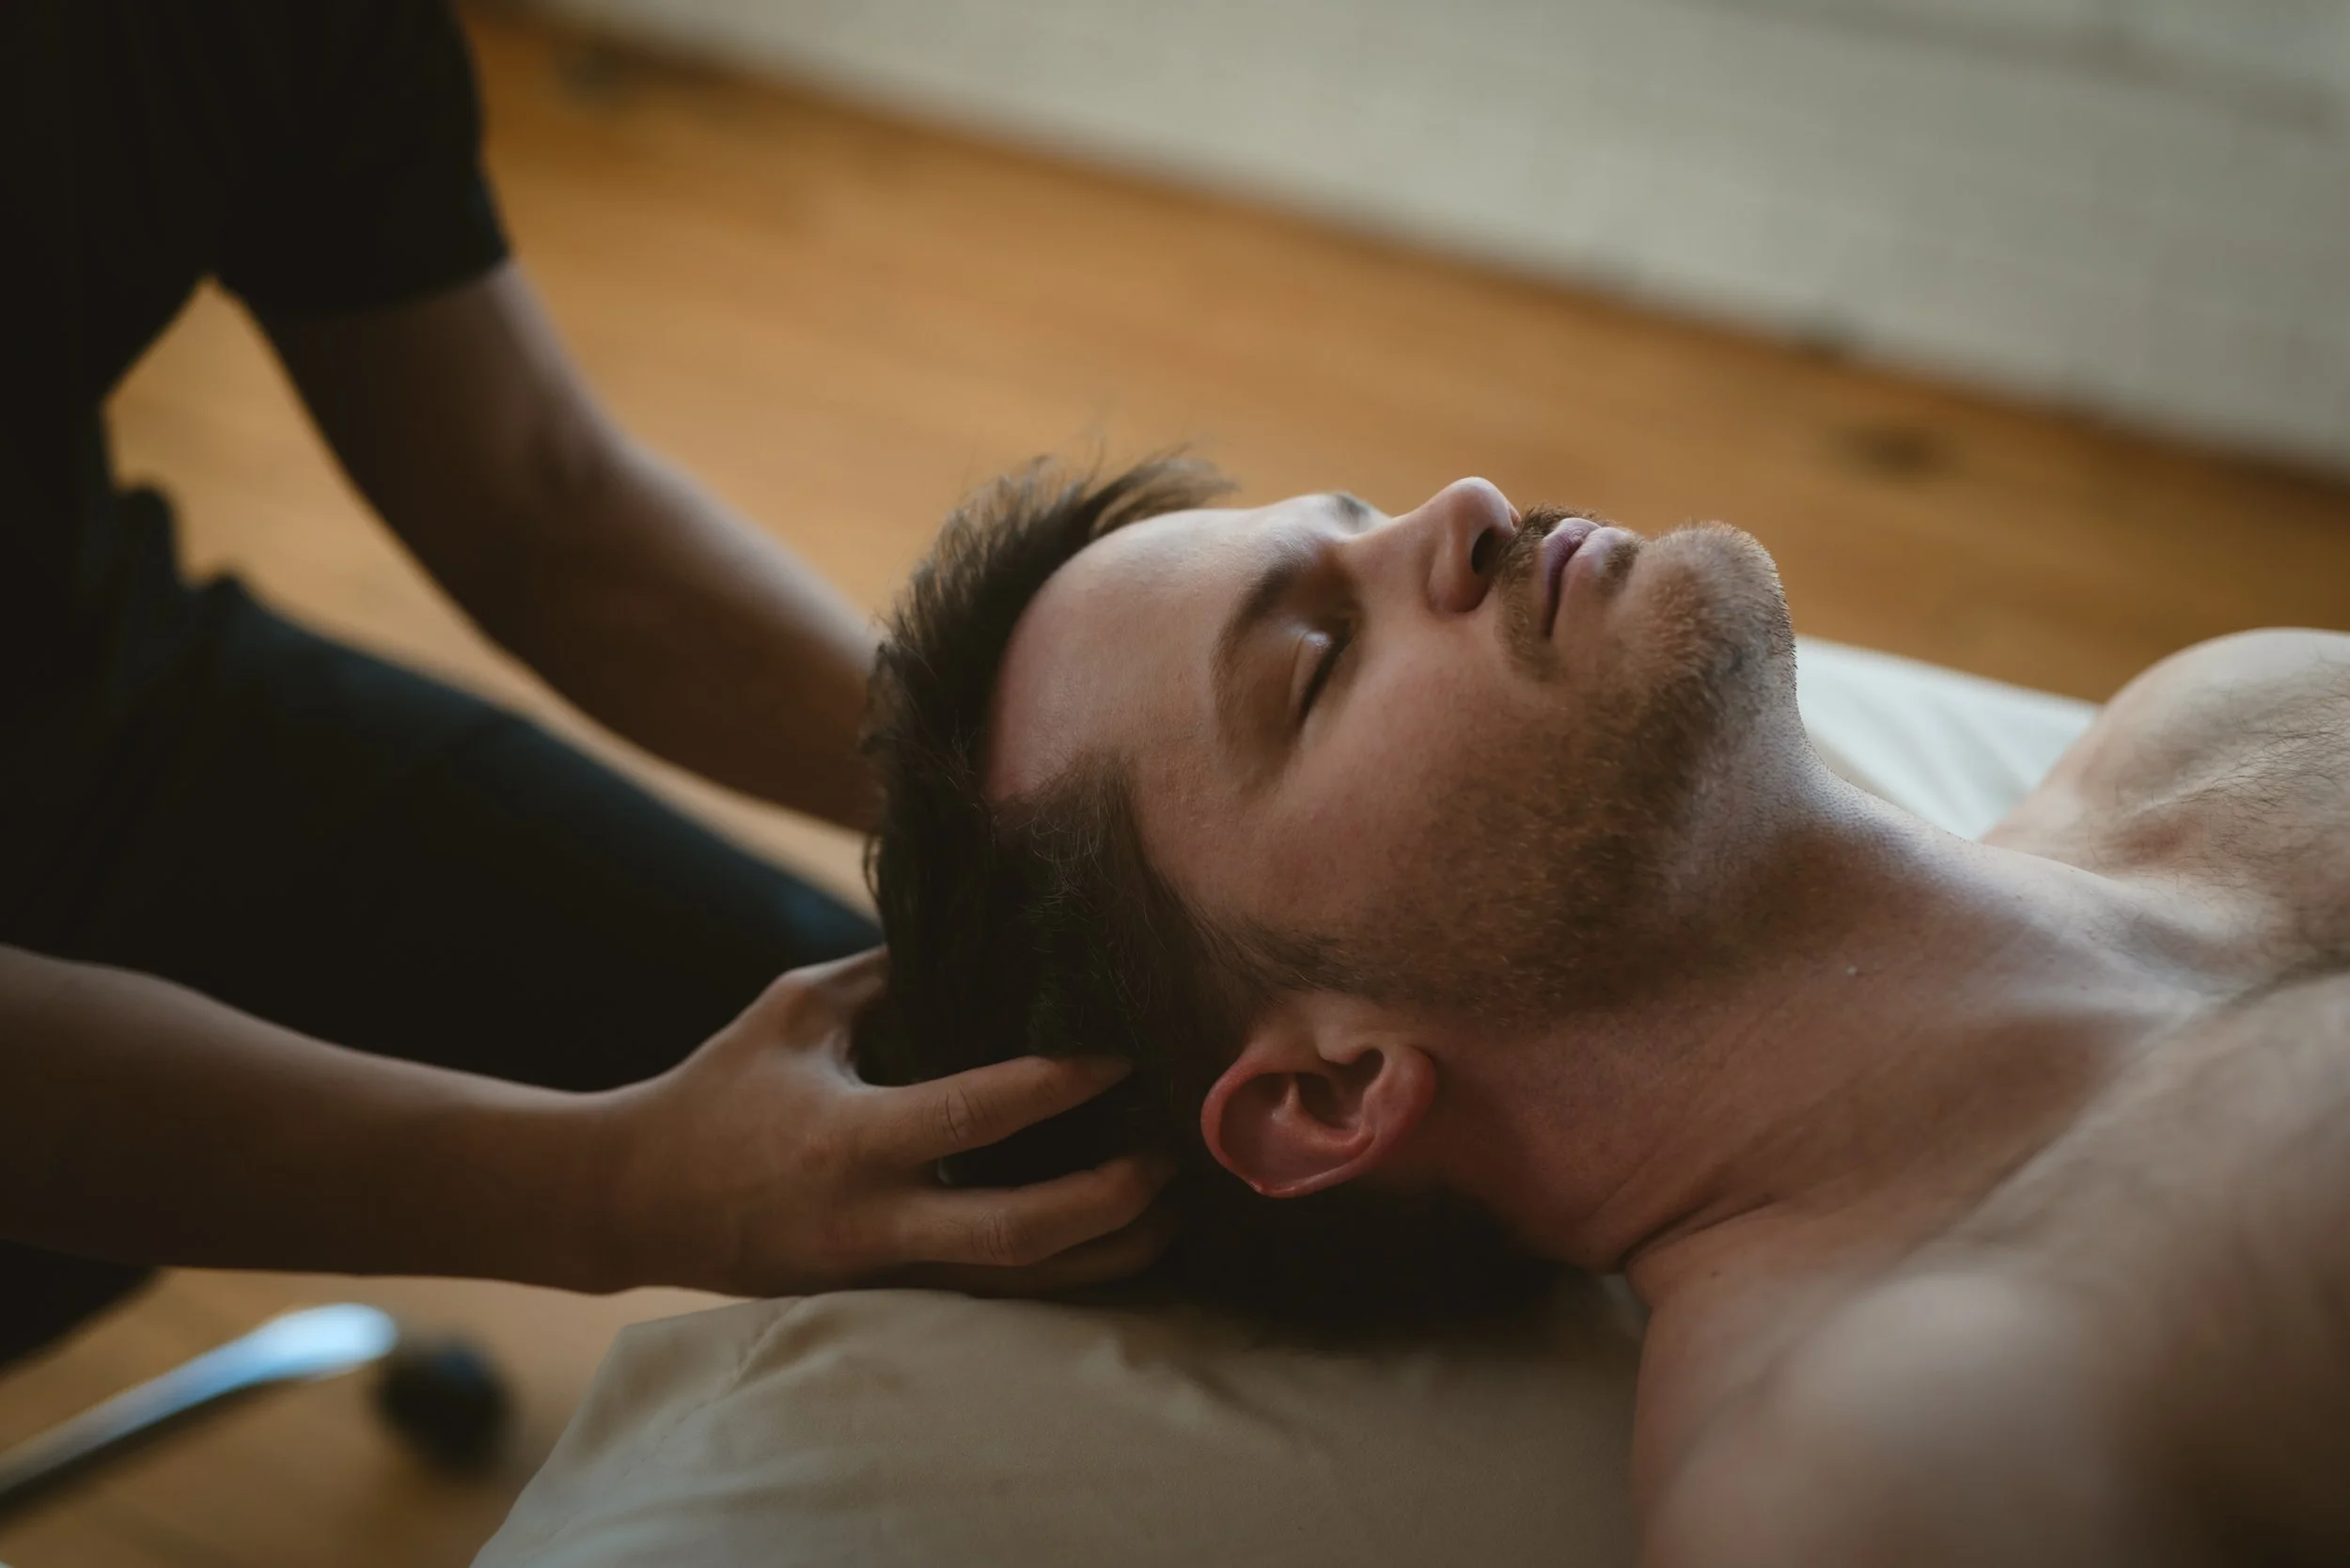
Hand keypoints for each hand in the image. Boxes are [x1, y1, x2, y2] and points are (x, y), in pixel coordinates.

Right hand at [594, 949, 1176, 1297]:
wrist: (634, 1202)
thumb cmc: (717, 1091)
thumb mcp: (795, 1012)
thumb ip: (888, 975)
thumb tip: (976, 936)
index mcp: (850, 1137)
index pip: (977, 1113)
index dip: (1059, 1085)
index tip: (1122, 1056)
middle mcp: (872, 1219)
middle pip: (1016, 1234)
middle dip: (1106, 1205)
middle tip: (1168, 1163)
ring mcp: (878, 1276)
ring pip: (1015, 1289)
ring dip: (1104, 1257)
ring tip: (1171, 1215)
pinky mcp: (881, 1302)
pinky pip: (989, 1300)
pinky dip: (1056, 1277)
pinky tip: (1115, 1249)